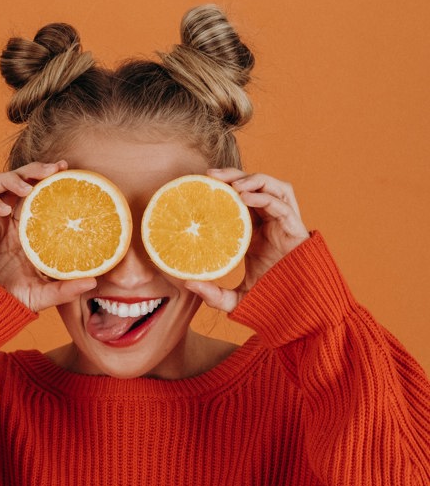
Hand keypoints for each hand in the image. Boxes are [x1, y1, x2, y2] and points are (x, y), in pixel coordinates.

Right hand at [0, 161, 95, 310]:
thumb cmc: (10, 298)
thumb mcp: (43, 293)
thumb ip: (66, 288)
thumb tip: (94, 282)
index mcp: (22, 227)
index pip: (33, 191)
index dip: (46, 176)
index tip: (65, 169)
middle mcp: (3, 219)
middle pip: (15, 180)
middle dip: (32, 169)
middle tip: (54, 169)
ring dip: (10, 179)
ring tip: (28, 187)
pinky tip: (4, 210)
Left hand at [186, 168, 309, 311]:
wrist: (297, 310)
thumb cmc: (269, 300)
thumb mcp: (235, 298)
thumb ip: (213, 294)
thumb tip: (188, 284)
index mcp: (255, 232)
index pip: (240, 200)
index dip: (223, 188)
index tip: (201, 184)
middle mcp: (270, 223)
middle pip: (254, 186)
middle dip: (234, 175)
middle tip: (210, 175)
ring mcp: (284, 224)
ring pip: (272, 187)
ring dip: (253, 179)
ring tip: (232, 184)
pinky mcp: (296, 229)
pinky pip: (281, 204)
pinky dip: (264, 197)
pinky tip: (245, 197)